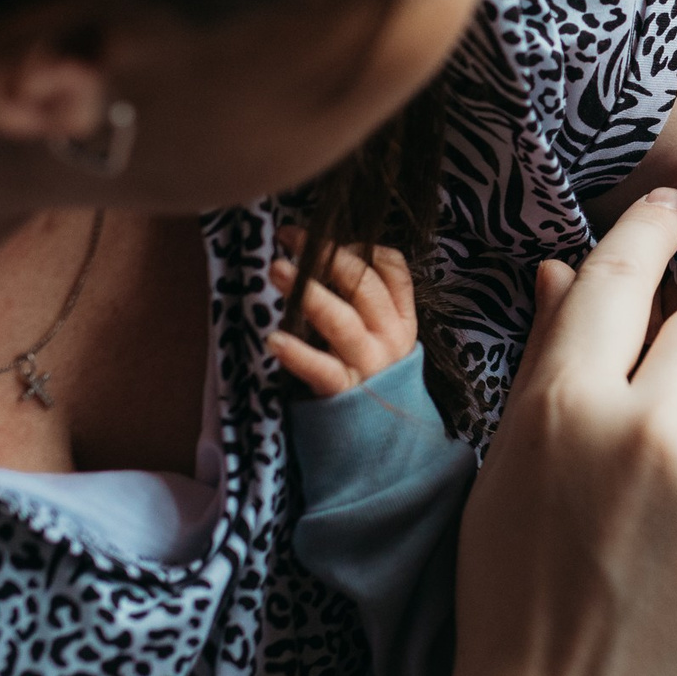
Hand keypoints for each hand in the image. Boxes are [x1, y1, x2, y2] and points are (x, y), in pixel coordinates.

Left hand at [266, 230, 418, 395]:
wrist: (378, 441)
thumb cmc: (370, 376)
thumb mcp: (381, 337)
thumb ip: (364, 302)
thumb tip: (324, 254)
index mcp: (402, 319)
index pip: (393, 269)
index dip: (360, 245)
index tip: (325, 234)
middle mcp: (390, 338)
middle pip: (364, 286)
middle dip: (326, 255)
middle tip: (289, 236)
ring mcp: (368, 366)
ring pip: (342, 321)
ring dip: (308, 292)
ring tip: (277, 270)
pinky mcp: (343, 394)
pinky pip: (321, 370)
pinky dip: (298, 354)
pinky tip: (274, 339)